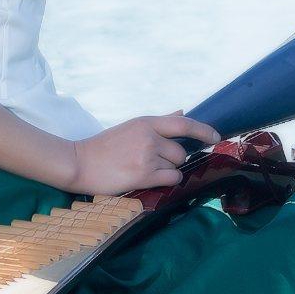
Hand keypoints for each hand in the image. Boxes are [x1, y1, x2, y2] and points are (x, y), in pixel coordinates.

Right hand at [62, 114, 216, 196]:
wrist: (78, 163)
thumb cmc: (104, 147)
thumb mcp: (131, 128)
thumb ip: (159, 122)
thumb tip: (182, 112)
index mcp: (146, 122)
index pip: (183, 124)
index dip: (203, 130)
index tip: (216, 136)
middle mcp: (149, 137)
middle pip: (180, 151)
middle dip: (173, 160)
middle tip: (153, 163)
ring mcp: (146, 156)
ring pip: (175, 167)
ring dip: (166, 172)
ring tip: (143, 170)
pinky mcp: (143, 175)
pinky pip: (171, 179)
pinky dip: (166, 182)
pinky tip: (150, 180)